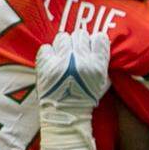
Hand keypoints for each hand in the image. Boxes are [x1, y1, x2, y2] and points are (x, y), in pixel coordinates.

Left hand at [35, 31, 110, 149]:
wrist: (66, 115)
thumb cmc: (86, 98)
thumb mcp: (103, 81)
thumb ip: (102, 61)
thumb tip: (97, 42)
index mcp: (97, 64)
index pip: (99, 37)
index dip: (94, 42)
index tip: (90, 48)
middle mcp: (80, 59)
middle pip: (80, 34)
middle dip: (77, 43)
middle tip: (74, 54)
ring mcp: (61, 61)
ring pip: (62, 37)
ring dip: (62, 46)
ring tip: (62, 57)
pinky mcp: (45, 64)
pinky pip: (46, 47)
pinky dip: (48, 54)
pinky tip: (51, 63)